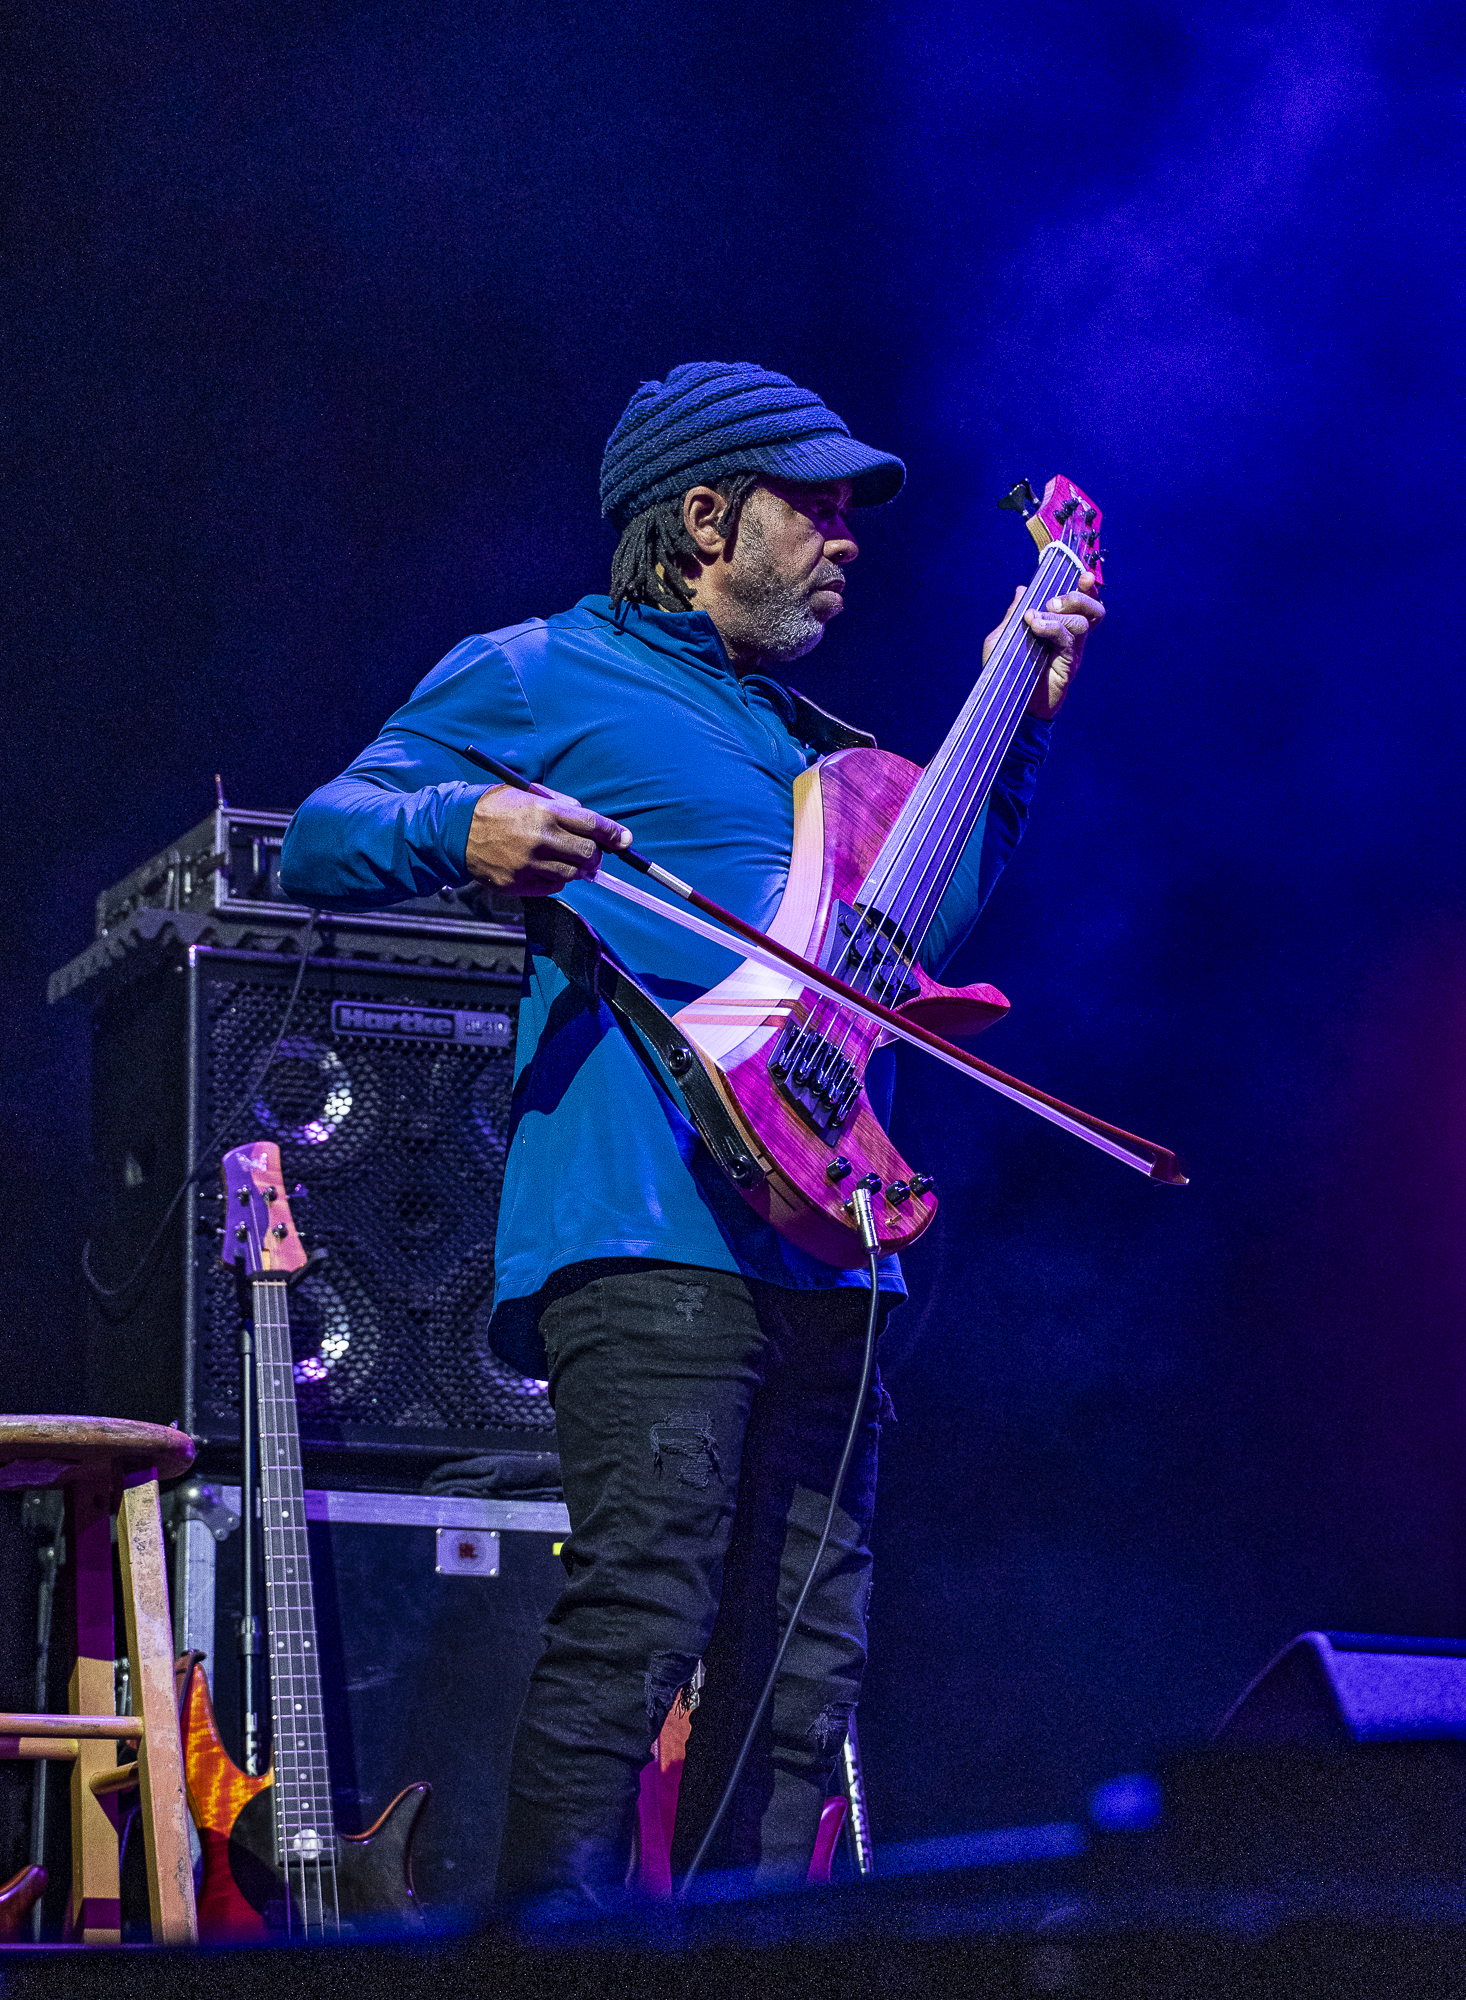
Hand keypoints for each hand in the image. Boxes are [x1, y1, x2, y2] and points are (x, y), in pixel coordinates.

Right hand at [464, 784, 630, 896]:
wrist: (454, 832)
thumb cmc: (492, 809)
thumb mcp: (524, 793)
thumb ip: (558, 803)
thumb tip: (585, 815)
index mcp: (544, 811)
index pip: (591, 824)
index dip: (613, 833)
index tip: (625, 840)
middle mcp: (540, 838)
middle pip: (588, 853)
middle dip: (596, 855)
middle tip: (592, 853)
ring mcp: (529, 863)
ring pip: (574, 874)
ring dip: (579, 869)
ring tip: (567, 859)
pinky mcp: (519, 883)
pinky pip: (554, 886)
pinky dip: (557, 878)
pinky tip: (545, 867)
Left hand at [982, 571, 1103, 718]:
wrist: (1007, 705)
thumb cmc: (1005, 673)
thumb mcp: (1002, 639)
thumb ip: (1013, 616)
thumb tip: (1021, 590)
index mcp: (1058, 627)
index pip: (1081, 603)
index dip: (1087, 588)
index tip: (1085, 575)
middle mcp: (1069, 637)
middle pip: (1092, 610)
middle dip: (1076, 597)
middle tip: (1051, 602)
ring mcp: (1071, 651)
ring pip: (1082, 622)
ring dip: (1058, 615)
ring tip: (1035, 620)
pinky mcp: (1068, 664)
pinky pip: (1068, 639)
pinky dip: (1053, 628)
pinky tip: (1036, 626)